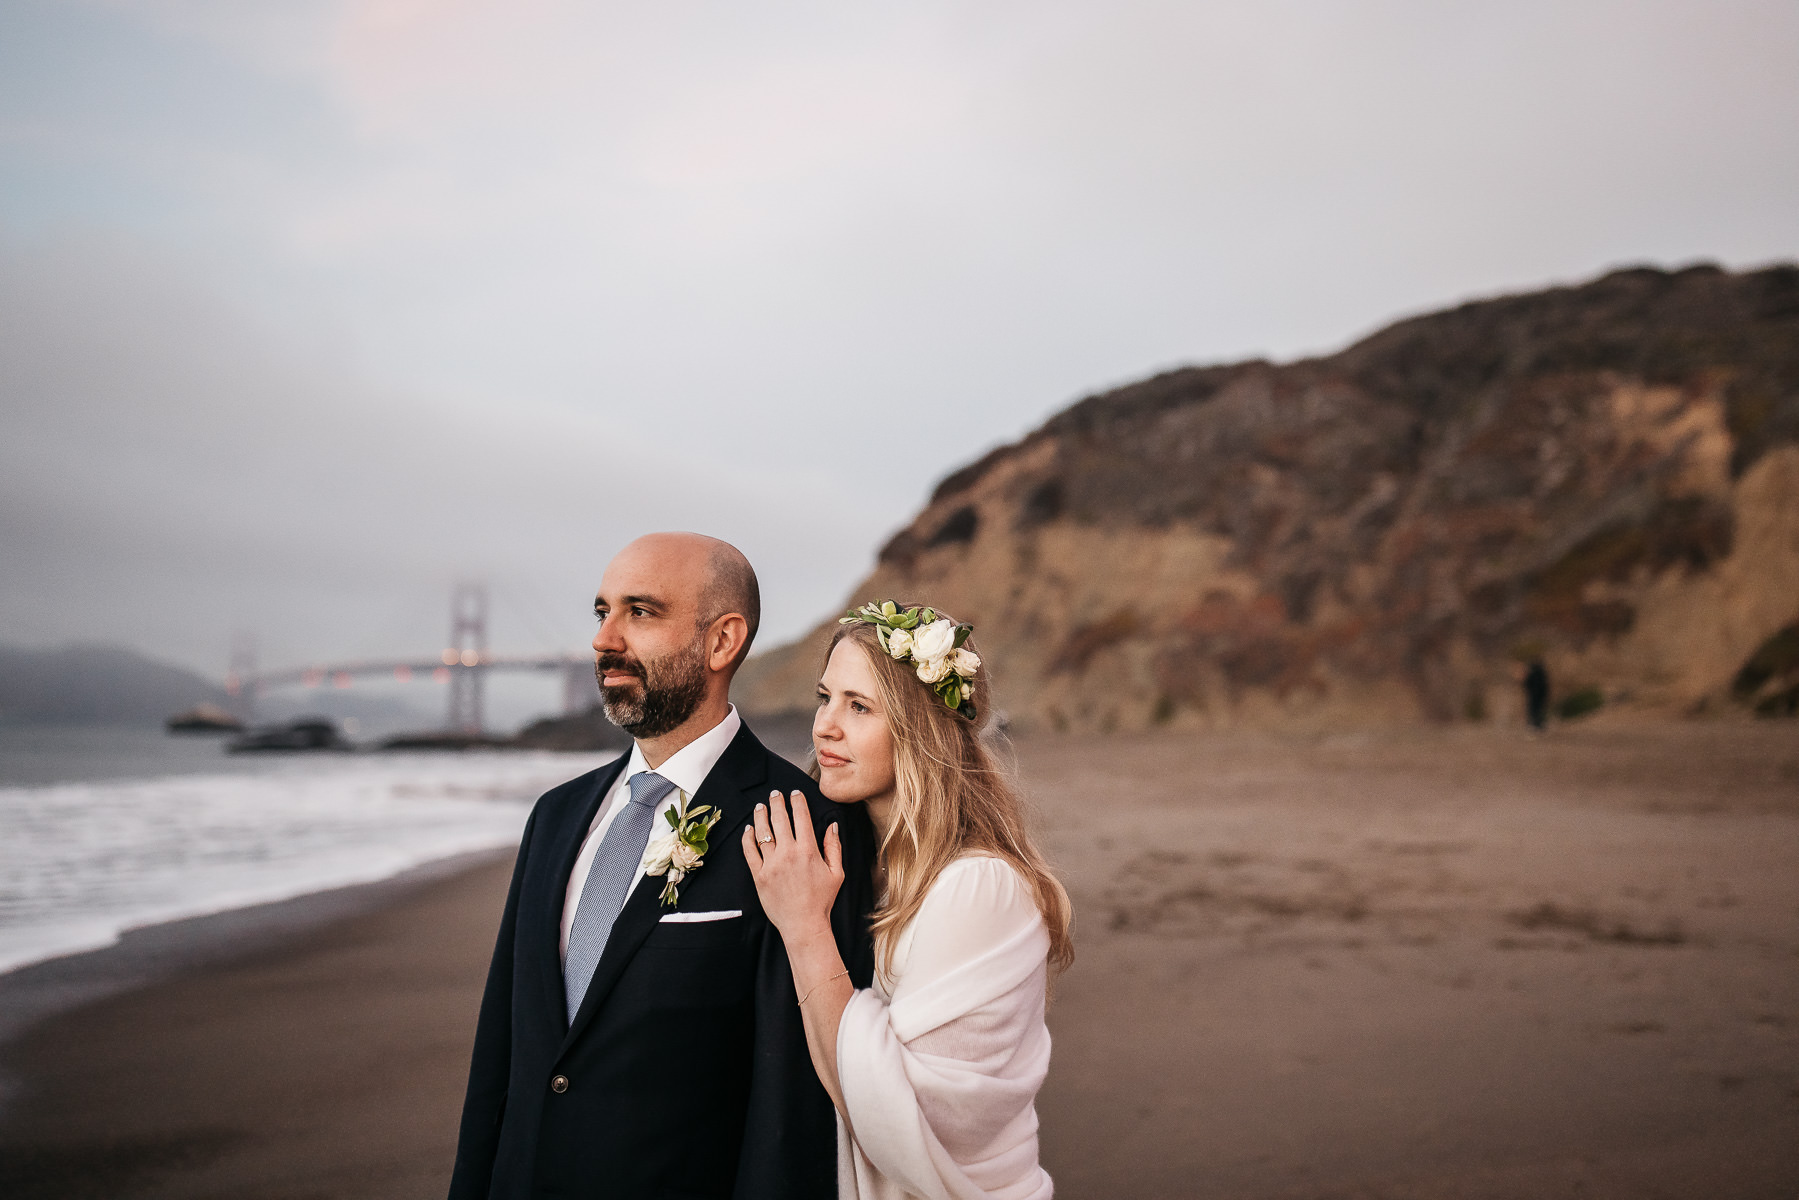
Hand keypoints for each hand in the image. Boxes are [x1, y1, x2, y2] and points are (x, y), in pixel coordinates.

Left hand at [742, 789, 842, 940]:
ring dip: (761, 815)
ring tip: (760, 806)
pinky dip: (747, 838)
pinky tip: (749, 829)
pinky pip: (749, 851)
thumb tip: (832, 825)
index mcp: (808, 850)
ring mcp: (771, 864)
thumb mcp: (836, 872)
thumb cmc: (821, 900)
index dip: (797, 801)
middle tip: (775, 794)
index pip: (801, 817)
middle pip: (780, 819)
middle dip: (777, 802)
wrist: (803, 924)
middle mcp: (788, 854)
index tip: (794, 794)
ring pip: (763, 832)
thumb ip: (834, 847)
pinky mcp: (758, 875)